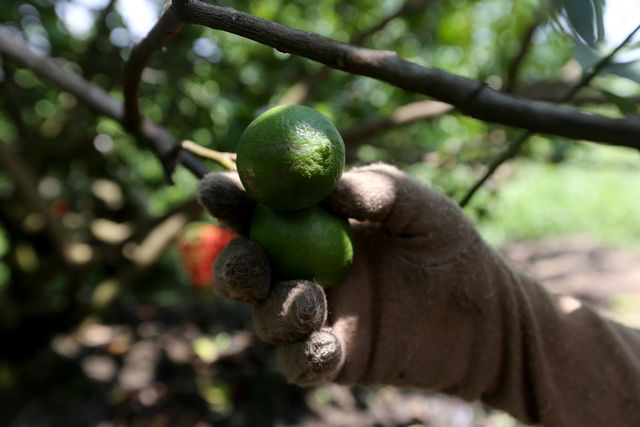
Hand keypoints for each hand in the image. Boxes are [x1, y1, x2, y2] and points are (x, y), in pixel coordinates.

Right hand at [197, 163, 490, 387]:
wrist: (486, 315)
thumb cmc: (450, 249)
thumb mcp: (423, 207)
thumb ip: (377, 190)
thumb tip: (328, 188)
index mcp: (315, 225)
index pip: (260, 210)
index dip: (231, 200)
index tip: (215, 191)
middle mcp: (305, 268)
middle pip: (247, 268)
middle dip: (236, 265)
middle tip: (251, 263)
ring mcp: (318, 315)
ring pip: (267, 317)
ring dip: (276, 310)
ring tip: (311, 301)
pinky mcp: (334, 357)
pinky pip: (300, 363)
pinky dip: (303, 357)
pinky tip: (327, 347)